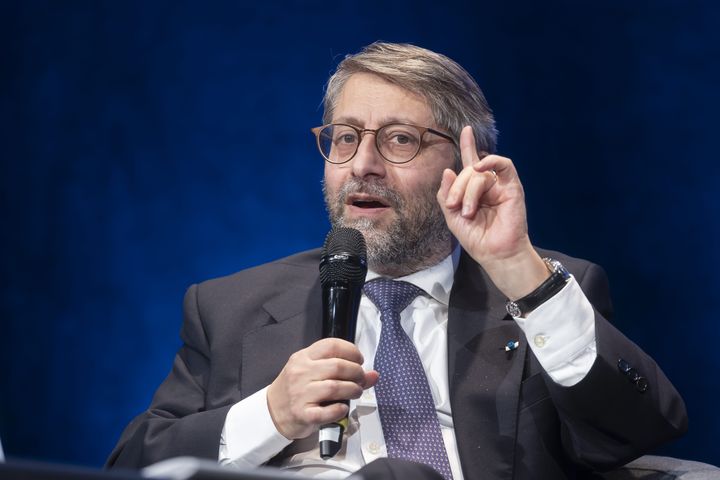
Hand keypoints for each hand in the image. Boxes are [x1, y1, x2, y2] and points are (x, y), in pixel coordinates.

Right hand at [266, 338, 378, 439]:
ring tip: (355, 392)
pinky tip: (343, 407)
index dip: (351, 351)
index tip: (359, 360)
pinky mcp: (303, 414)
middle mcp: (301, 372)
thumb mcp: (313, 372)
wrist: (272, 411)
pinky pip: (328, 411)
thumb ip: (342, 370)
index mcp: (304, 357)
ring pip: (335, 387)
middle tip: (360, 379)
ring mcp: (301, 393)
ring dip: (353, 390)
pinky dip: (341, 409)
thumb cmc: (297, 388)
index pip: (331, 345)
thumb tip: (374, 374)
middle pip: (338, 366)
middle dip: (356, 372)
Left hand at [437, 126, 548, 299]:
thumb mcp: (451, 216)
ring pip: (479, 172)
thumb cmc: (476, 238)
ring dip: (468, 191)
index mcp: (473, 190)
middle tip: (454, 207)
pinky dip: (491, 161)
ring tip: (467, 211)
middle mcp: (487, 184)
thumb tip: (448, 171)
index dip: (468, 145)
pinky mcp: (512, 187)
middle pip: (467, 170)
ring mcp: (500, 185)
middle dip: (457, 187)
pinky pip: (504, 165)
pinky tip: (480, 166)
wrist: (495, 253)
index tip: (466, 129)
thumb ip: (446, 194)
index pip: (470, 162)